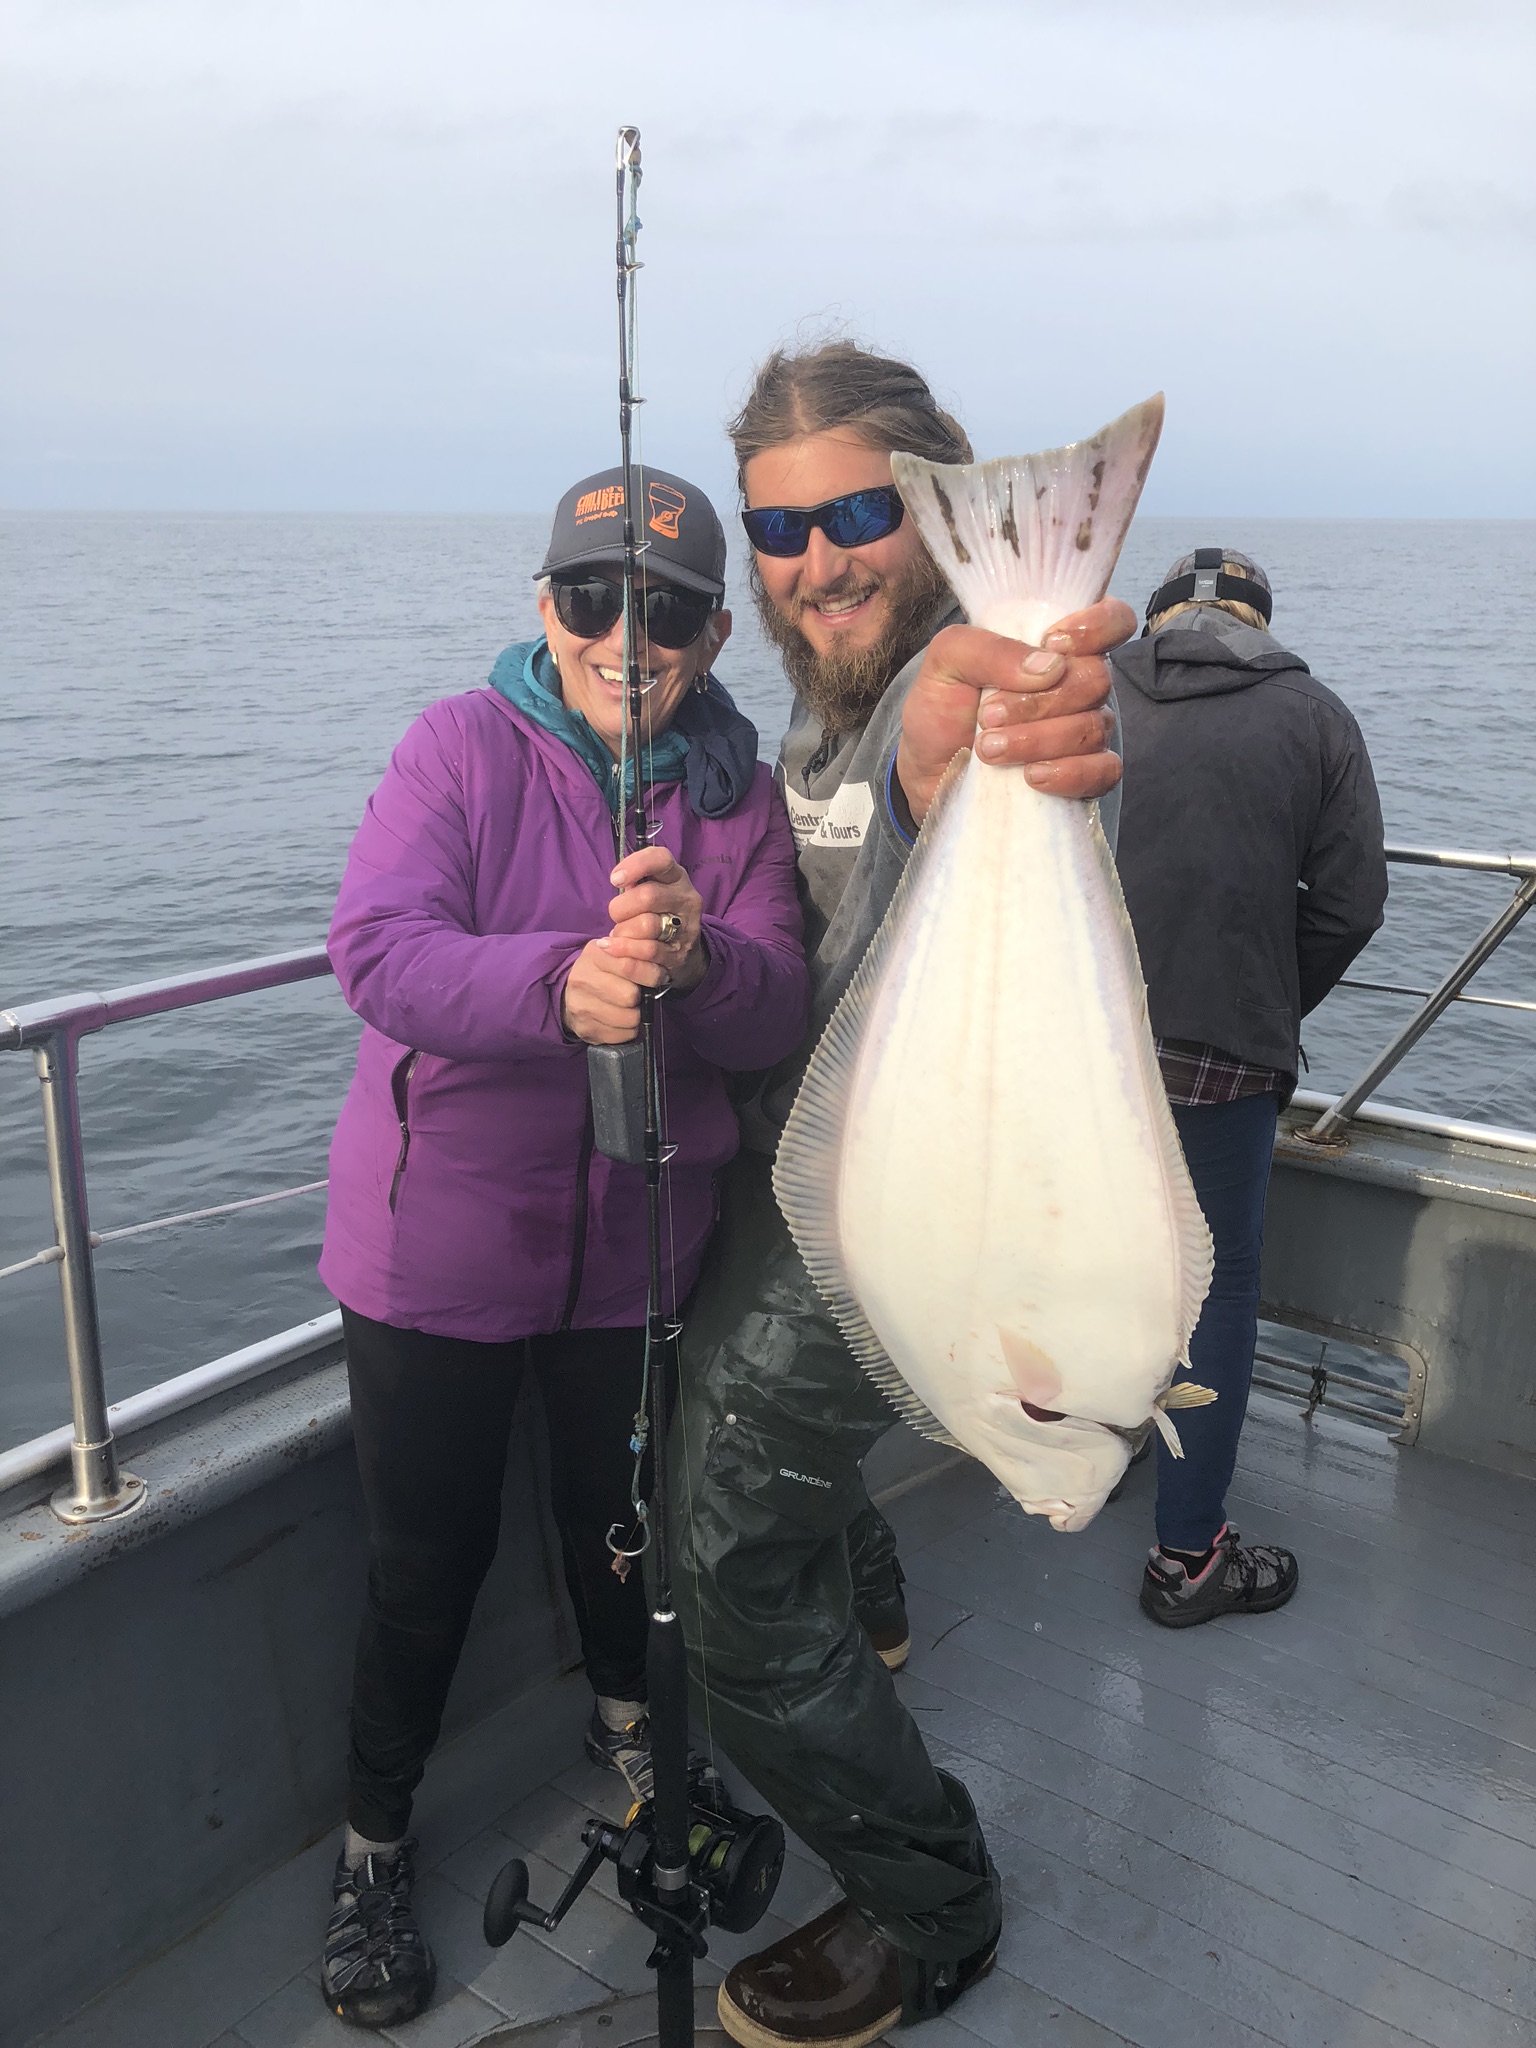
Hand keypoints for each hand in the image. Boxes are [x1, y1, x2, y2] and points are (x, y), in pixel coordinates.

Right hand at [561, 939, 644, 1044]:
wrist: (573, 994)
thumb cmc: (603, 970)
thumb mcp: (616, 950)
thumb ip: (635, 944)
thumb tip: (653, 941)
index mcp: (593, 955)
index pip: (629, 966)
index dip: (650, 974)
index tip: (658, 977)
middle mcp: (582, 980)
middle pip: (629, 996)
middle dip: (642, 997)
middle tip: (640, 994)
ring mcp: (581, 1006)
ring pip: (628, 1018)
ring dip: (637, 1015)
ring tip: (630, 1007)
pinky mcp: (585, 1028)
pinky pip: (622, 1035)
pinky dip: (628, 1030)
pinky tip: (621, 1020)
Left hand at [605, 845, 707, 995]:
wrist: (683, 948)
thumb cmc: (657, 911)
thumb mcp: (650, 888)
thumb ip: (636, 881)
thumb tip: (619, 879)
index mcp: (676, 877)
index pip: (661, 859)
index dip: (635, 865)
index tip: (615, 879)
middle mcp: (686, 899)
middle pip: (648, 895)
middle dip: (621, 907)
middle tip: (615, 915)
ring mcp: (687, 927)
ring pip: (647, 924)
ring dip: (623, 931)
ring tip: (618, 933)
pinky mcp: (679, 953)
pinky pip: (648, 951)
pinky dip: (624, 950)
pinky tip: (611, 947)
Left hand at [894, 596, 1135, 824]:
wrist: (927, 774)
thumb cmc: (943, 711)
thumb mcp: (946, 663)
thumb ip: (988, 648)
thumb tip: (1049, 665)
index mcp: (1055, 648)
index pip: (1113, 620)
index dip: (1097, 626)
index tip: (1053, 642)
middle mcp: (1079, 686)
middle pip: (1097, 679)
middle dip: (1039, 700)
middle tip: (988, 716)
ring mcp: (1087, 732)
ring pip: (1093, 728)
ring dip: (1037, 739)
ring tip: (989, 749)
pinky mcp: (1086, 777)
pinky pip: (1103, 771)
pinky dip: (1067, 773)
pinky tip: (1031, 776)